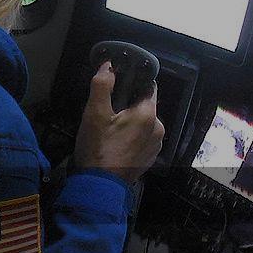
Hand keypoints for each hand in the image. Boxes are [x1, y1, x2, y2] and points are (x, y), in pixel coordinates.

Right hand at [73, 62, 164, 182]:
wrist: (100, 186)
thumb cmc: (98, 148)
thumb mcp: (94, 113)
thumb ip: (102, 85)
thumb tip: (108, 65)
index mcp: (148, 114)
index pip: (148, 86)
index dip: (132, 82)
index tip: (117, 84)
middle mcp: (158, 128)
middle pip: (144, 105)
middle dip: (127, 104)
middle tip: (106, 111)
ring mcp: (155, 145)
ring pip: (143, 122)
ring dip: (130, 121)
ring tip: (109, 129)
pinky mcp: (149, 158)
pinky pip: (142, 138)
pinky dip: (131, 136)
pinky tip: (115, 143)